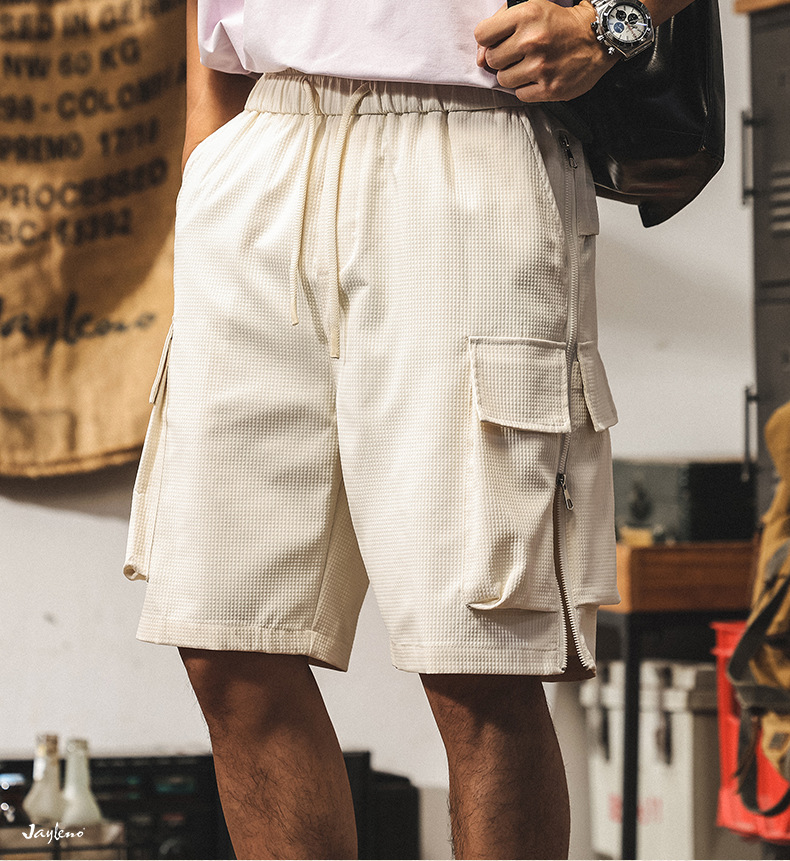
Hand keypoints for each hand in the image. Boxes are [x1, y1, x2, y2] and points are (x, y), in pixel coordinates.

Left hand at [474, 0, 617, 102]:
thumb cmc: (560, 24)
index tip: (498, 41)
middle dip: (502, 58)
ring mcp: (541, 67)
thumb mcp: (531, 8)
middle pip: (491, 60)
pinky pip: (520, 94)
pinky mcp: (549, 88)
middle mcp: (532, 41)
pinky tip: (538, 76)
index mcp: (526, 15)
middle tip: (519, 53)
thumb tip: (479, 58)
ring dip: (513, 74)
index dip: (488, 40)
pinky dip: (526, 88)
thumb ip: (500, 25)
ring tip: (530, 64)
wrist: (596, 38)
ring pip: (503, 80)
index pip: (482, 35)